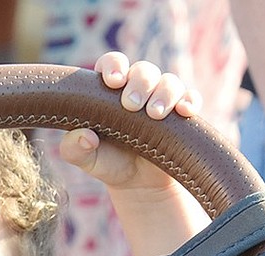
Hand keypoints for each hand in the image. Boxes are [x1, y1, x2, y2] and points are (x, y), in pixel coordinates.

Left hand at [57, 52, 200, 193]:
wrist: (135, 184)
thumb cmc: (107, 162)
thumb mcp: (86, 160)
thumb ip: (73, 149)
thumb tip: (85, 137)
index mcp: (110, 91)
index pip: (113, 63)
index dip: (114, 65)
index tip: (113, 81)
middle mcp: (137, 89)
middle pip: (143, 70)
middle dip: (139, 83)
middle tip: (131, 105)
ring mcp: (161, 99)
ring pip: (169, 82)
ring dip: (163, 93)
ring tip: (154, 115)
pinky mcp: (181, 115)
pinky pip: (191, 98)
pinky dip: (190, 100)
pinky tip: (184, 111)